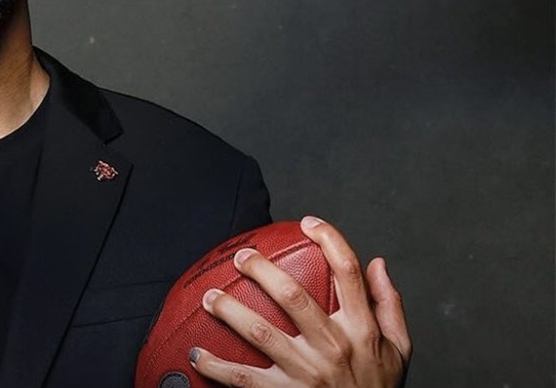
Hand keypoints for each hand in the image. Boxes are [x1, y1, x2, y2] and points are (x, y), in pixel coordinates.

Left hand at [191, 216, 410, 386]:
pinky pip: (244, 379)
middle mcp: (334, 348)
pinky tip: (197, 356)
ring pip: (261, 333)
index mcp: (363, 331)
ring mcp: (308, 373)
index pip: (348, 273)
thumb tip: (377, 263)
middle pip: (293, 296)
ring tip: (210, 297)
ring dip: (230, 311)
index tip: (308, 223)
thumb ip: (389, 305)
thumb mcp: (399, 350)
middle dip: (261, 270)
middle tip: (242, 256)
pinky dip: (217, 368)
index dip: (329, 240)